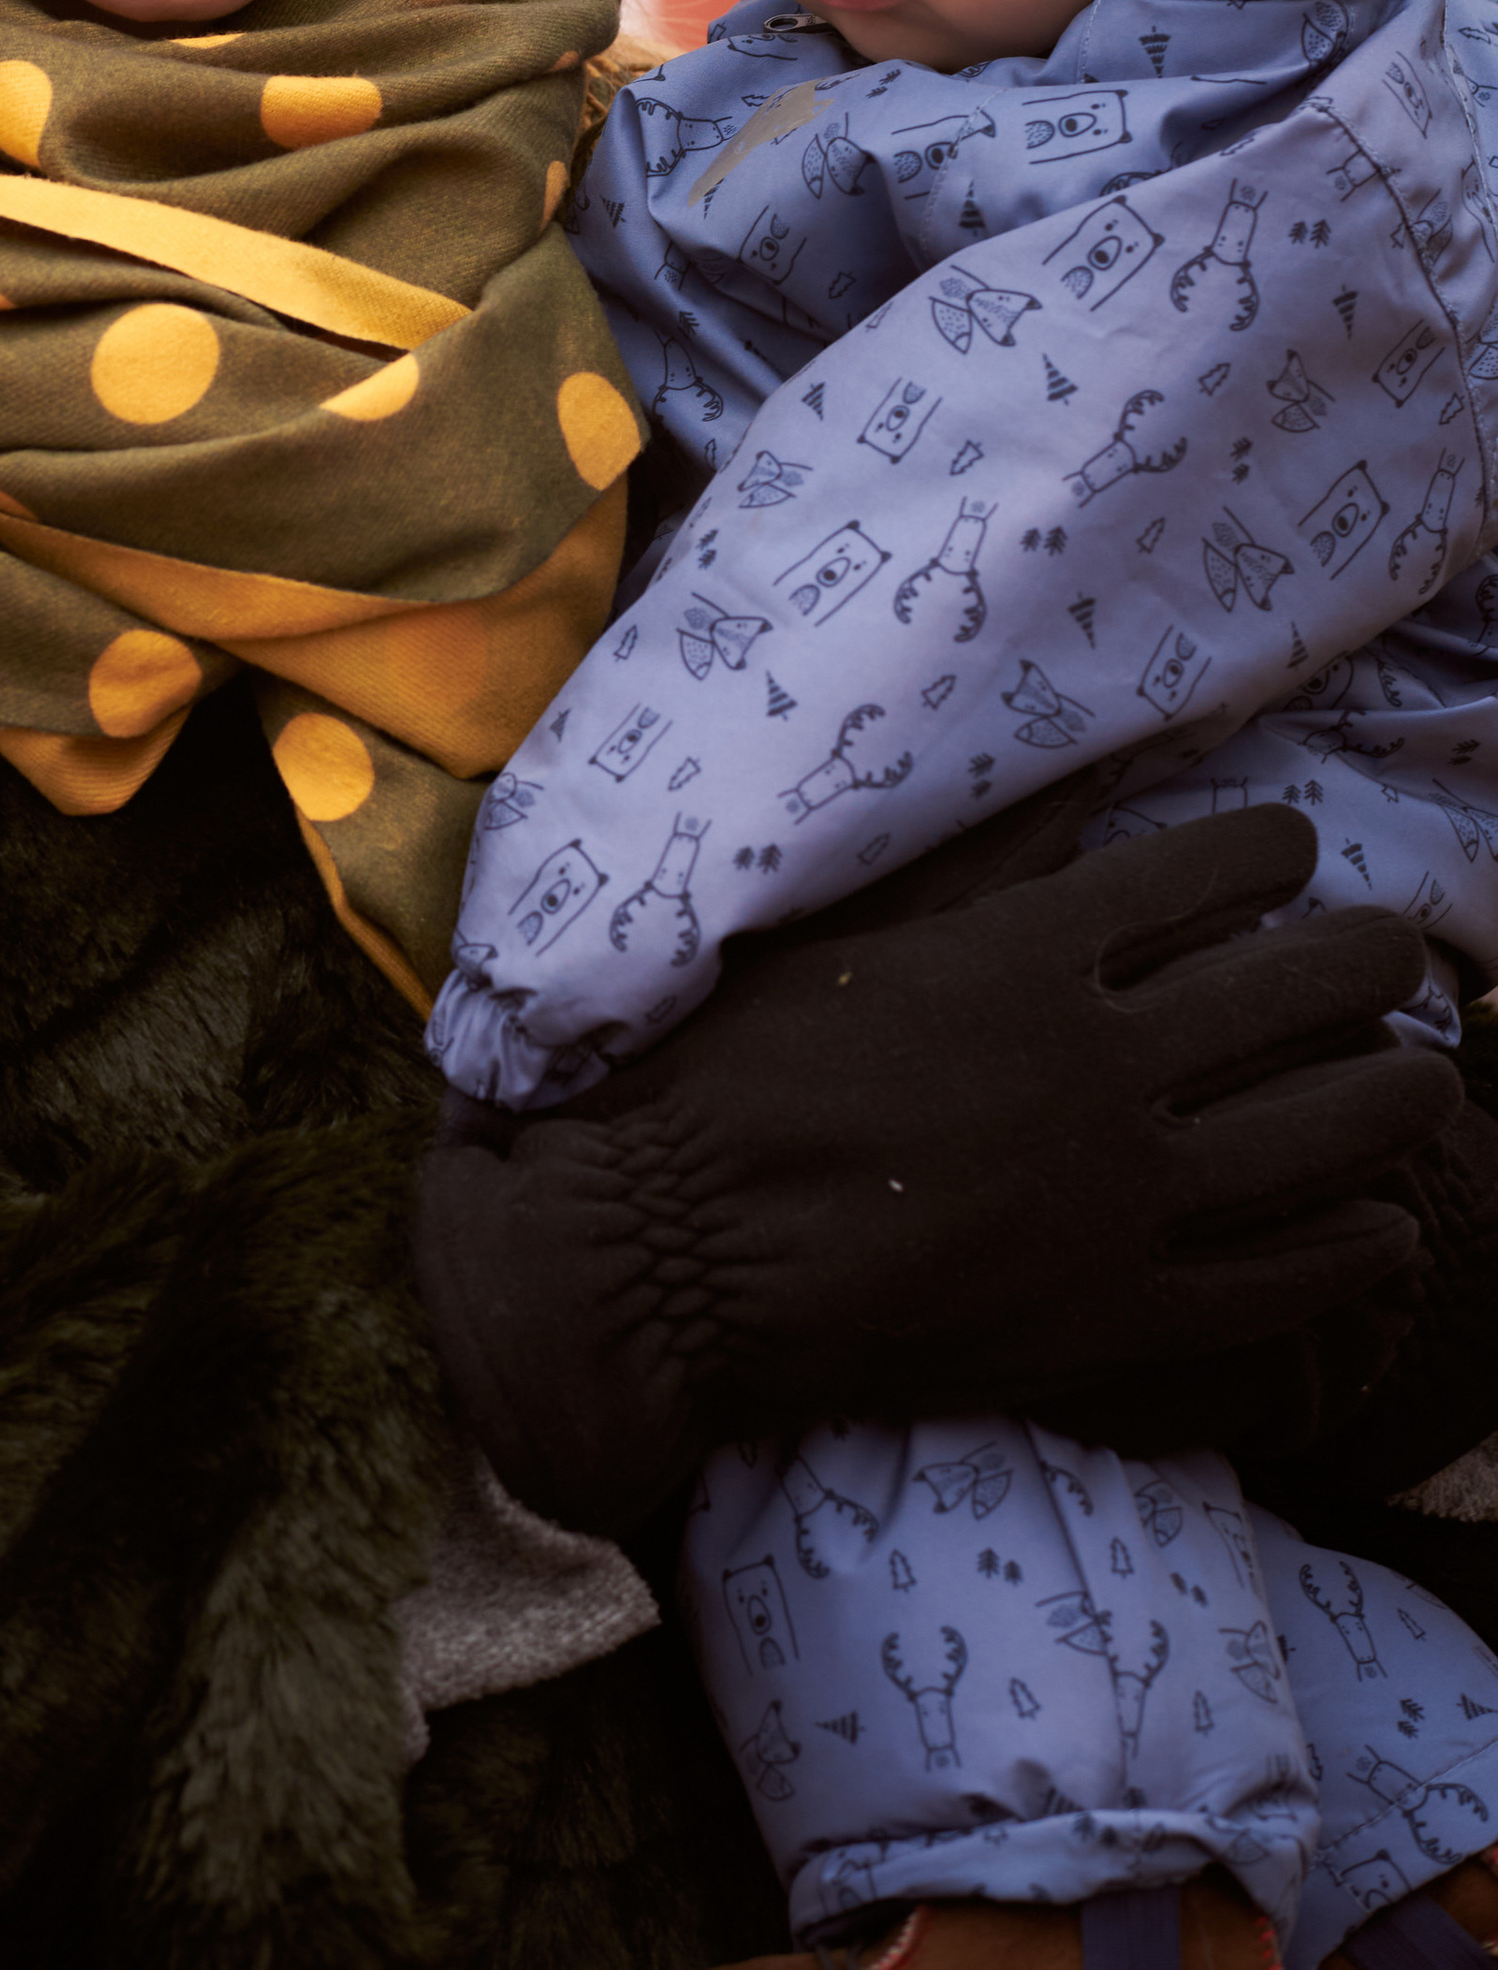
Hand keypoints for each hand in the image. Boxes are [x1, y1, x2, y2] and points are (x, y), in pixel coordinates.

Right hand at [415, 806, 1453, 1538]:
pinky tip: (1383, 1227)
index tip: (1293, 854)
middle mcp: (1102, 1063)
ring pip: (1324, 1133)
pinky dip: (1354, 1245)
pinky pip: (1284, 1279)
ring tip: (1421, 1079)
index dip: (1274, 853)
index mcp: (1029, 951)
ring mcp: (1124, 1198)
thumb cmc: (733, 1075)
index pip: (1212, 871)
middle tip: (1401, 957)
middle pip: (1300, 991)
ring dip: (1394, 1096)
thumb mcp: (848, 933)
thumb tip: (1092, 780)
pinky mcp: (1122, 1317)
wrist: (676, 1258)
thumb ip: (981, 861)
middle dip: (1372, 962)